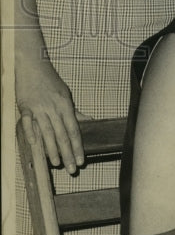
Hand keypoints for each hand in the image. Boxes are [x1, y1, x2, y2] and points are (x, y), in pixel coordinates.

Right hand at [16, 59, 83, 173]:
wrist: (32, 66)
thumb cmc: (50, 81)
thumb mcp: (65, 95)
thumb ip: (74, 111)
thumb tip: (89, 122)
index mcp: (65, 105)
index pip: (74, 130)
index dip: (78, 147)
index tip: (81, 160)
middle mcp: (54, 108)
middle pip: (62, 135)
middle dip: (68, 153)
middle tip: (72, 169)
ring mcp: (39, 108)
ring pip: (47, 132)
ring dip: (52, 149)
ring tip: (57, 163)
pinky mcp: (25, 107)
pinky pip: (28, 122)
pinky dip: (31, 133)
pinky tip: (35, 146)